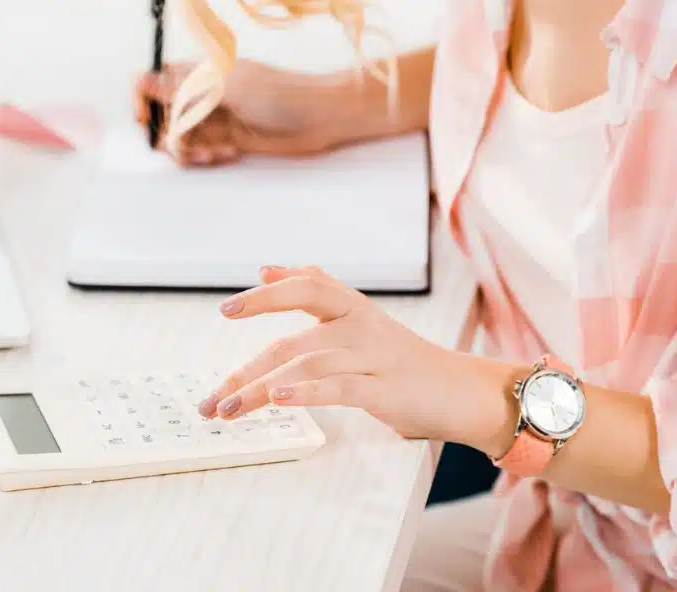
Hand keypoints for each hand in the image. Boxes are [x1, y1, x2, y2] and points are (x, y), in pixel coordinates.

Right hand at [132, 60, 356, 165]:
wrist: (320, 117)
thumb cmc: (281, 92)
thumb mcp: (227, 87)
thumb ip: (183, 88)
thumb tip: (145, 81)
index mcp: (200, 72)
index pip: (155, 80)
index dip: (143, 99)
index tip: (144, 119)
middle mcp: (203, 94)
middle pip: (163, 114)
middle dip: (166, 132)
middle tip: (181, 144)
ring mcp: (215, 118)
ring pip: (180, 137)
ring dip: (187, 149)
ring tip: (209, 153)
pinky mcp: (227, 140)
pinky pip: (200, 151)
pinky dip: (205, 157)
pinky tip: (226, 154)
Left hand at [198, 266, 517, 454]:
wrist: (463, 392)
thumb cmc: (402, 358)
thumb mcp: (358, 317)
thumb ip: (315, 290)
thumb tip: (267, 267)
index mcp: (351, 306)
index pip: (306, 287)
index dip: (266, 295)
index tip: (227, 310)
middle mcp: (360, 326)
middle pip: (292, 338)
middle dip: (245, 369)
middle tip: (212, 394)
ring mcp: (373, 357)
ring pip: (306, 367)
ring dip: (260, 391)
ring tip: (228, 409)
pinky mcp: (384, 390)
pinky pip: (338, 388)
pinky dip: (305, 393)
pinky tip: (279, 399)